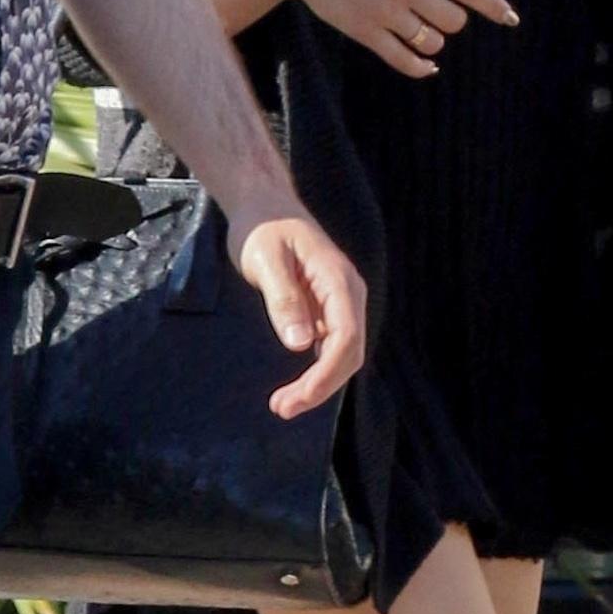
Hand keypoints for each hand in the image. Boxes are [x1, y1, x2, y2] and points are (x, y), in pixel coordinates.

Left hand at [231, 210, 368, 419]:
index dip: (324, 376)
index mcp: (339, 281)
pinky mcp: (326, 309)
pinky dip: (316, 371)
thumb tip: (300, 344)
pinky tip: (294, 386)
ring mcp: (339, 303)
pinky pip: (331, 347)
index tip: (294, 399)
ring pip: (343, 354)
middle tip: (281, 408)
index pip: (346, 339)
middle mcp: (348, 295)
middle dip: (321, 387)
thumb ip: (283, 299)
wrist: (263, 206)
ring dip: (319, 383)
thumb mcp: (266, 259)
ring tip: (283, 404)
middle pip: (349, 353)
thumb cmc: (263, 227)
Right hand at [286, 0, 517, 78]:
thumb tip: (456, 0)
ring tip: (411, 27)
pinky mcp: (365, 32)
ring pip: (432, 42)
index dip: (494, 5)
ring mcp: (384, 10)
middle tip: (431, 14)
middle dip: (449, 22)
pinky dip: (422, 67)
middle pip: (454, 21)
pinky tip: (427, 65)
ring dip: (430, 41)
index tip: (512, 19)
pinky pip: (406, 60)